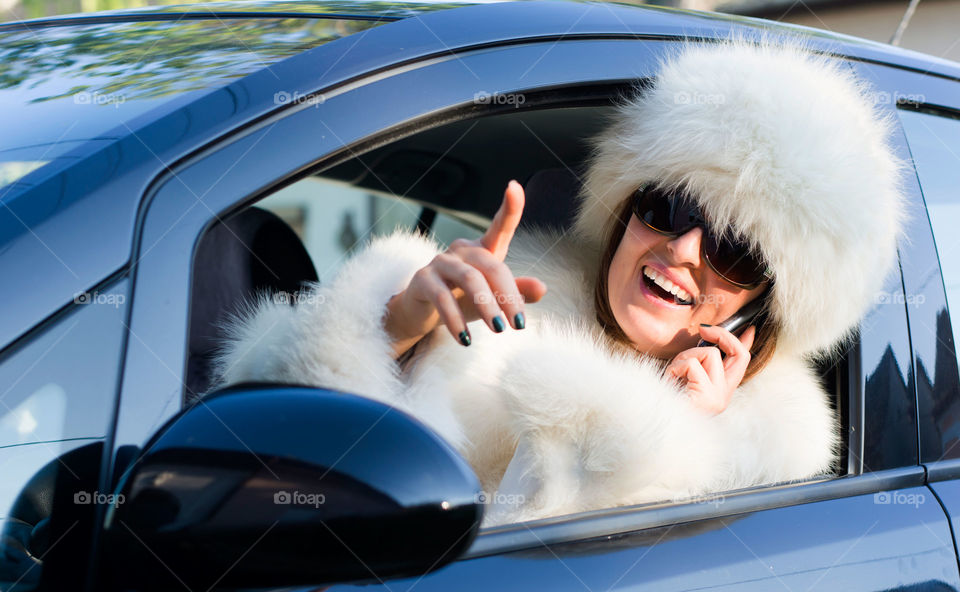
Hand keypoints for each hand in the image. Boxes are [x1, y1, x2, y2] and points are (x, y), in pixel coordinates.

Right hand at [386, 180, 547, 353]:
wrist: (422, 314)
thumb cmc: (463, 301)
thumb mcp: (493, 300)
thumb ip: (517, 293)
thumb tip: (543, 288)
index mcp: (482, 251)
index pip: (498, 227)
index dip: (509, 207)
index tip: (515, 186)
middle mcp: (461, 251)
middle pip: (491, 266)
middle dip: (508, 295)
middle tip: (519, 325)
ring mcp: (440, 263)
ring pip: (469, 280)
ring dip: (487, 307)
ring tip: (500, 331)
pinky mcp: (422, 280)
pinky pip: (443, 299)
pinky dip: (456, 321)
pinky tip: (466, 340)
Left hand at [664, 324, 755, 415]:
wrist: (656, 427)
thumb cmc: (664, 402)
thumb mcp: (683, 378)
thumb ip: (697, 363)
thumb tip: (705, 340)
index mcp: (720, 392)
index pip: (740, 363)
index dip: (744, 343)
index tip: (749, 328)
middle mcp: (724, 395)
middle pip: (740, 355)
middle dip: (723, 335)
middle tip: (703, 330)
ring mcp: (718, 397)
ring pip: (711, 354)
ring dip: (685, 356)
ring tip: (673, 373)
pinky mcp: (707, 396)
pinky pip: (692, 364)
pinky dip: (675, 368)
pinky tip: (669, 381)